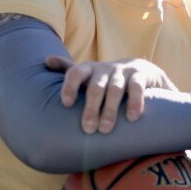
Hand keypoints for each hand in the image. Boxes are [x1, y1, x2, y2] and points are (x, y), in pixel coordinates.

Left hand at [45, 56, 176, 133]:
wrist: (144, 71)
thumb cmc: (109, 79)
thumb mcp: (90, 74)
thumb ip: (69, 69)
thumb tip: (46, 60)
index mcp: (90, 69)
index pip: (76, 72)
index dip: (70, 86)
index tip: (66, 104)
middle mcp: (106, 68)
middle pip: (96, 87)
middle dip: (91, 108)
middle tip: (87, 129)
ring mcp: (124, 71)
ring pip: (115, 89)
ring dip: (110, 110)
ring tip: (105, 129)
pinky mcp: (141, 76)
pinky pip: (137, 88)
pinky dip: (135, 102)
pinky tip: (132, 118)